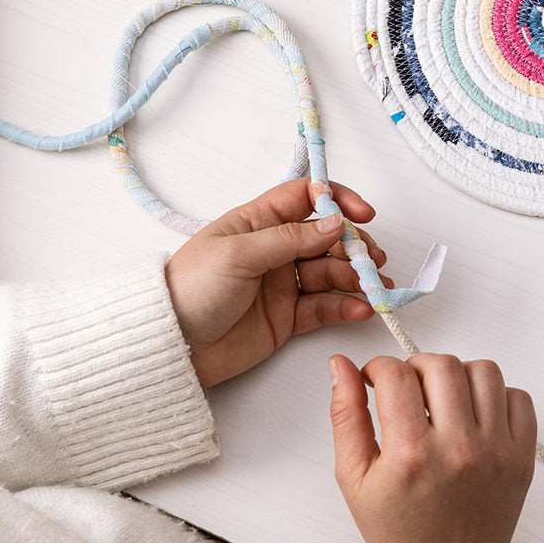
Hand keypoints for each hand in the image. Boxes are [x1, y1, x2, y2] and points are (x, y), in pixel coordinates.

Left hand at [165, 179, 389, 386]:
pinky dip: (345, 306)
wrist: (170, 345)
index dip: (337, 201)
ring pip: (331, 273)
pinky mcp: (287, 318)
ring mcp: (282, 284)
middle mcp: (274, 249)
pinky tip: (360, 309)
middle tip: (372, 261)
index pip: (306, 198)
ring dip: (356, 278)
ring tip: (373, 289)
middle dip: (354, 247)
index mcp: (258, 222)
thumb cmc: (191, 289)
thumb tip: (334, 223)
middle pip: (327, 238)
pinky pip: (324, 307)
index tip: (362, 215)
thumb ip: (289, 238)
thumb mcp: (237, 254)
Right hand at [329, 353, 536, 542]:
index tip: (375, 378)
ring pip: (484, 371)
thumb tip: (339, 367)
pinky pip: (519, 397)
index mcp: (411, 454)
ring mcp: (496, 451)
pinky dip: (497, 395)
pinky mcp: (522, 457)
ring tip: (443, 398)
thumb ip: (345, 415)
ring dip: (458, 375)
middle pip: (441, 365)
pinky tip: (474, 414)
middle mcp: (458, 449)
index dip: (378, 367)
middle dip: (416, 367)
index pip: (395, 374)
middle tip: (408, 389)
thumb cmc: (400, 530)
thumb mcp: (354, 477)